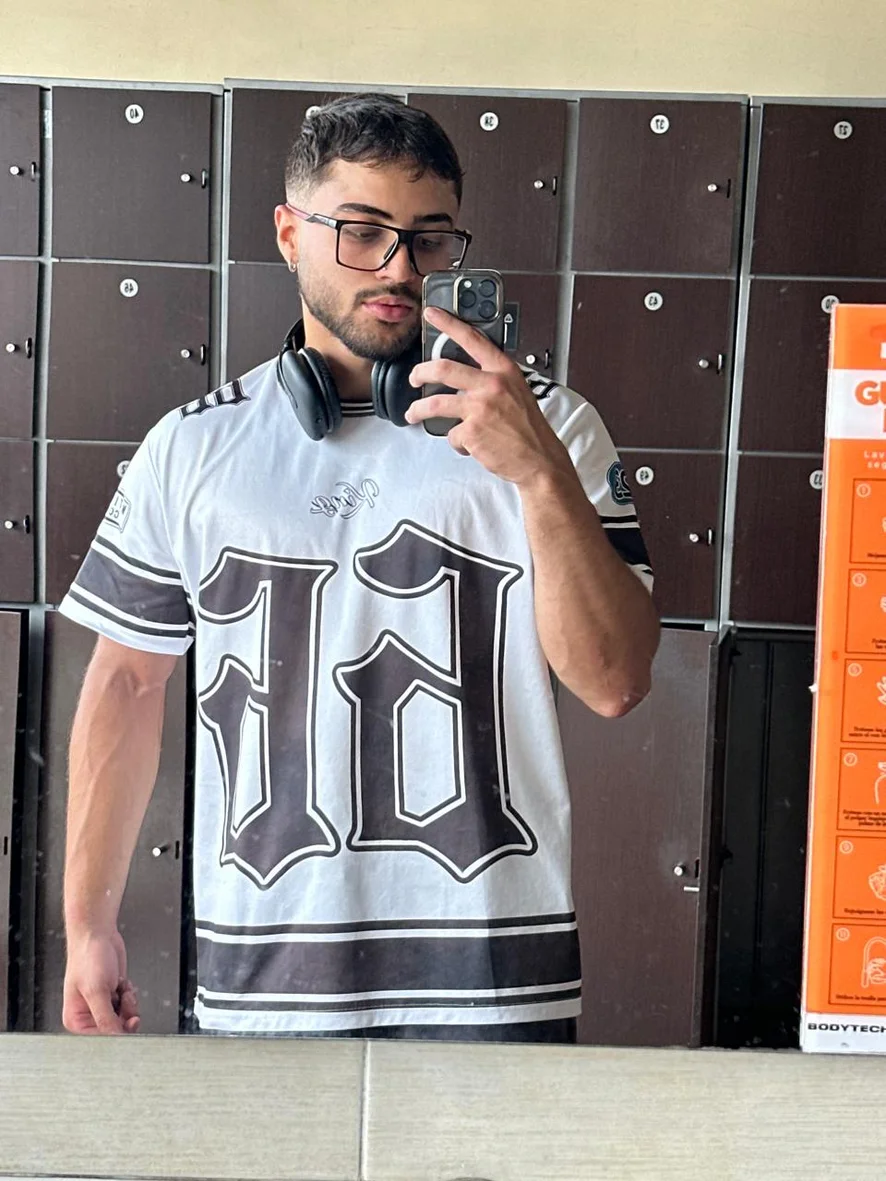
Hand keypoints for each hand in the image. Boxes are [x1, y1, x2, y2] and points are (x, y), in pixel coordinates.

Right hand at [63, 928, 139, 1034]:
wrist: (99, 935)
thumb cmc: (88, 958)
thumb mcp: (97, 991)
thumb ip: (106, 1018)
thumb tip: (115, 1038)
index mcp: (76, 1020)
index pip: (100, 1039)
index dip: (116, 1032)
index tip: (126, 1024)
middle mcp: (89, 1015)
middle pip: (115, 1030)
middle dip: (124, 1014)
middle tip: (124, 1000)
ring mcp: (103, 1005)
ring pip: (125, 1018)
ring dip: (128, 1003)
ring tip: (120, 987)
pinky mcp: (114, 996)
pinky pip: (128, 1006)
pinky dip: (129, 994)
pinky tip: (122, 983)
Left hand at [405, 306, 573, 488]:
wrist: (539, 459)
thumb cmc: (529, 429)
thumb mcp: (517, 391)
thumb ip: (493, 379)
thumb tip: (466, 377)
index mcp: (504, 370)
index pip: (472, 338)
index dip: (448, 324)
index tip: (432, 314)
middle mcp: (491, 385)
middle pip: (443, 369)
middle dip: (420, 372)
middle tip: (414, 377)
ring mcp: (479, 408)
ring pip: (434, 404)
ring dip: (417, 409)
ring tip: (413, 414)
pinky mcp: (471, 432)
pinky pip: (451, 434)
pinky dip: (457, 442)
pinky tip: (470, 445)